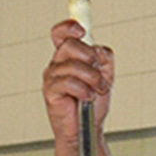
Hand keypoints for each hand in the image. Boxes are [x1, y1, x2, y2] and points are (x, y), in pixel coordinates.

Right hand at [41, 19, 115, 145]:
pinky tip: (87, 98)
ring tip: (96, 91)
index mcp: (68, 57)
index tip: (82, 30)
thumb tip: (97, 49)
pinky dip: (83, 90)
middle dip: (90, 57)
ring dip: (91, 79)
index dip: (69, 26)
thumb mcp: (105, 75)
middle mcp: (57, 64)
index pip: (61, 33)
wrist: (88, 128)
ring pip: (73, 65)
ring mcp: (52, 77)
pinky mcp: (50, 91)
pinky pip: (69, 82)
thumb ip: (104, 57)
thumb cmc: (93, 104)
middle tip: (98, 75)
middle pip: (70, 44)